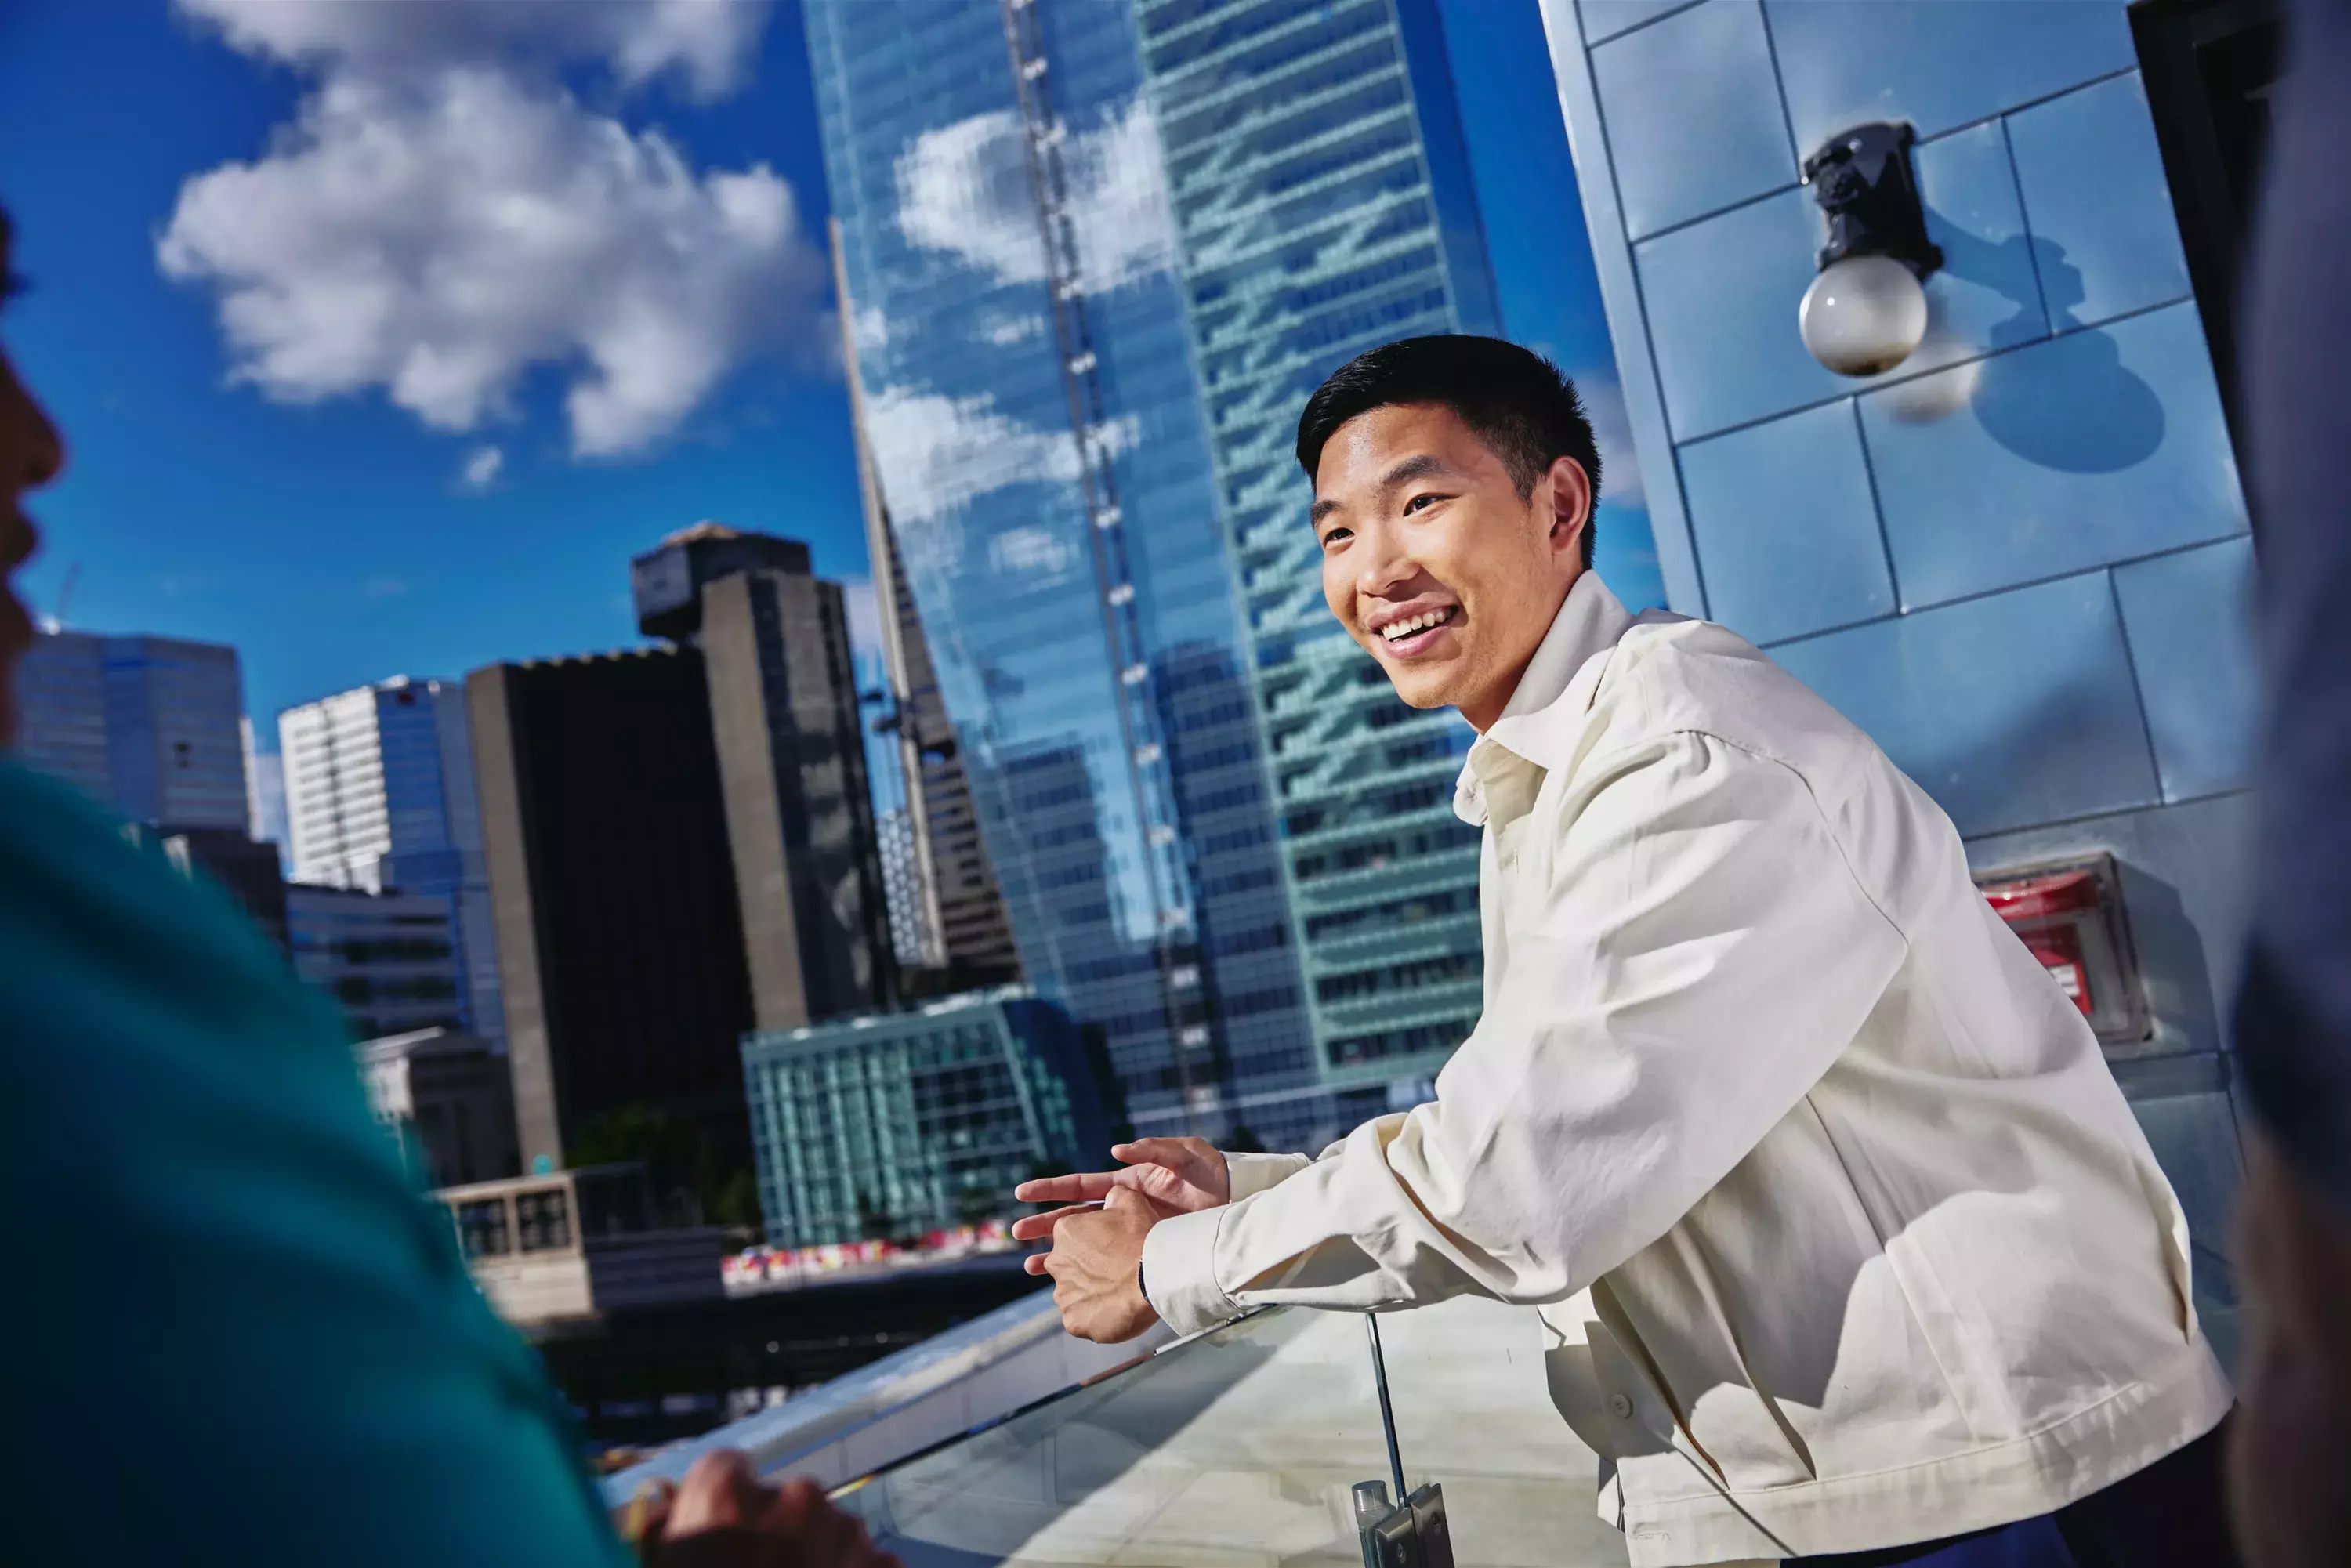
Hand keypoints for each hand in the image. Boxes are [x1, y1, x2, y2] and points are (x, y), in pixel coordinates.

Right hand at [618, 1450, 900, 1567]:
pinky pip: (864, 1563)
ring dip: (816, 1558)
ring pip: (828, 1530)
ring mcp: (846, 1529)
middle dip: (774, 1534)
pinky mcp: (884, 1565)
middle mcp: (791, 1495)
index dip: (721, 1506)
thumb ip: (662, 1534)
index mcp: (727, 1494)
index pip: (724, 1469)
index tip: (721, 1538)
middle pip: (782, 1500)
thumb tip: (663, 1501)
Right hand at [1011, 1136, 1229, 1271]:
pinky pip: (1110, 1263)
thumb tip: (1116, 1149)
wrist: (1239, 1204)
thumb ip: (1154, 1149)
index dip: (1051, 1189)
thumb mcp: (1187, 1153)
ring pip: (1086, 1244)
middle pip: (1075, 1218)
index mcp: (1127, 1184)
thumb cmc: (1215, 1175)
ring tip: (1031, 1267)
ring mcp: (1132, 1232)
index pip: (1081, 1186)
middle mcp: (1123, 1209)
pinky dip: (1089, 1273)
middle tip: (1016, 1234)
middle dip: (1044, 1225)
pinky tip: (1072, 1285)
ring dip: (1058, 1254)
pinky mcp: (1146, 1250)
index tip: (1022, 1193)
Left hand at [1042, 1185, 1160, 1342]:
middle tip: (1113, 1272)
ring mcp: (1063, 1294)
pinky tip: (1113, 1311)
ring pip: (1074, 1293)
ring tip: (1116, 1294)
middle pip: (1069, 1265)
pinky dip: (1093, 1316)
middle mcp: (1057, 1261)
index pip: (1072, 1235)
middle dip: (1086, 1268)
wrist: (1154, 1278)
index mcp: (1066, 1230)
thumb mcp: (1132, 1202)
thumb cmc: (1142, 1239)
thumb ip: (1116, 1196)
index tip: (1109, 1247)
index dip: (1092, 1240)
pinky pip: (1080, 1318)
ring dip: (1089, 1292)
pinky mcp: (1073, 1321)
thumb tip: (1111, 1196)